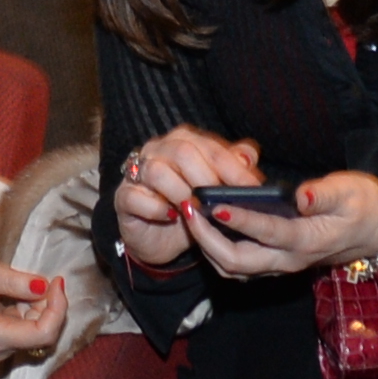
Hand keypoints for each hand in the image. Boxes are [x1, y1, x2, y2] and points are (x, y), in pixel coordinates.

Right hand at [0, 247, 67, 364]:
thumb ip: (14, 282)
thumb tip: (44, 285)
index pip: (43, 334)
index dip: (58, 308)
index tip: (56, 280)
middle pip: (42, 333)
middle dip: (47, 304)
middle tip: (38, 278)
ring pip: (35, 330)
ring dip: (37, 305)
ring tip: (18, 284)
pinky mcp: (0, 340)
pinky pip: (26, 327)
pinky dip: (28, 308)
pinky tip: (12, 293)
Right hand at [106, 127, 263, 268]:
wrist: (160, 237)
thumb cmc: (192, 207)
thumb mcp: (217, 190)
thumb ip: (233, 168)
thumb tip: (248, 156)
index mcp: (182, 141)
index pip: (211, 146)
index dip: (234, 168)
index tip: (253, 189)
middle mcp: (157, 150)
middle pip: (182, 152)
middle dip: (208, 179)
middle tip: (222, 201)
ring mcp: (137, 173)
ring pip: (156, 171)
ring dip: (181, 192)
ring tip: (196, 210)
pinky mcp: (123, 197)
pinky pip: (134, 196)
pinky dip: (156, 207)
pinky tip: (171, 216)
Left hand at [183, 169, 377, 282]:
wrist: (375, 229)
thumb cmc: (360, 204)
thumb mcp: (348, 192)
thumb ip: (322, 195)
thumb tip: (300, 196)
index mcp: (307, 240)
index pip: (267, 233)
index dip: (239, 221)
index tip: (213, 206)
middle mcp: (289, 259)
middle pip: (238, 262)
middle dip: (207, 238)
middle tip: (188, 208)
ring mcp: (281, 265)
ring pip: (234, 269)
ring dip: (207, 247)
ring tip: (190, 217)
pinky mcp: (276, 263)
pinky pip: (239, 266)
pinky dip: (217, 251)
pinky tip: (206, 227)